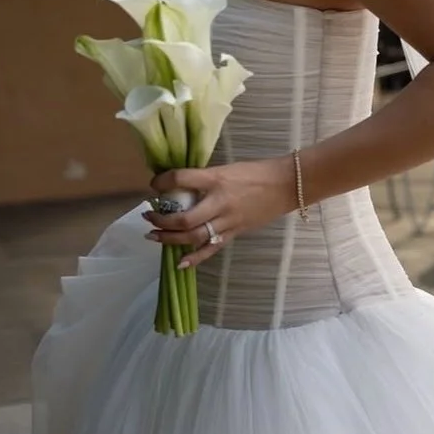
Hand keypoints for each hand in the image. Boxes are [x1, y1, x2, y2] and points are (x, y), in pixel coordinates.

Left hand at [143, 157, 298, 267]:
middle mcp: (219, 202)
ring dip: (170, 239)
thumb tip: (181, 187)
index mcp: (216, 179)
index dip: (162, 182)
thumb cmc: (256, 172)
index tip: (154, 185)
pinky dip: (194, 258)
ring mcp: (228, 221)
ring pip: (194, 236)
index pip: (181, 179)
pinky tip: (179, 264)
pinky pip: (211, 248)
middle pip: (185, 218)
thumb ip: (205, 179)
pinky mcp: (234, 232)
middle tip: (148, 216)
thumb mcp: (226, 169)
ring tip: (154, 236)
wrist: (285, 186)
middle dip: (162, 220)